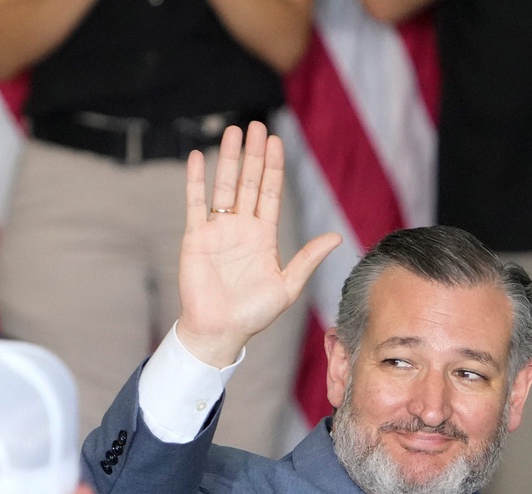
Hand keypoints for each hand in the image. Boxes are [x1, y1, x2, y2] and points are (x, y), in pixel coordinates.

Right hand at [177, 122, 341, 367]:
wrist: (220, 330)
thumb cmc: (253, 314)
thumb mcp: (288, 286)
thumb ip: (308, 259)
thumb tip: (336, 236)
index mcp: (264, 236)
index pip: (271, 193)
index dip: (274, 167)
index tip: (277, 142)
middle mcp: (241, 228)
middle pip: (249, 182)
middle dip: (254, 154)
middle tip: (257, 126)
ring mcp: (218, 230)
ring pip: (224, 186)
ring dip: (229, 158)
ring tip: (233, 131)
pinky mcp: (195, 237)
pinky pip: (195, 203)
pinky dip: (195, 179)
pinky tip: (199, 156)